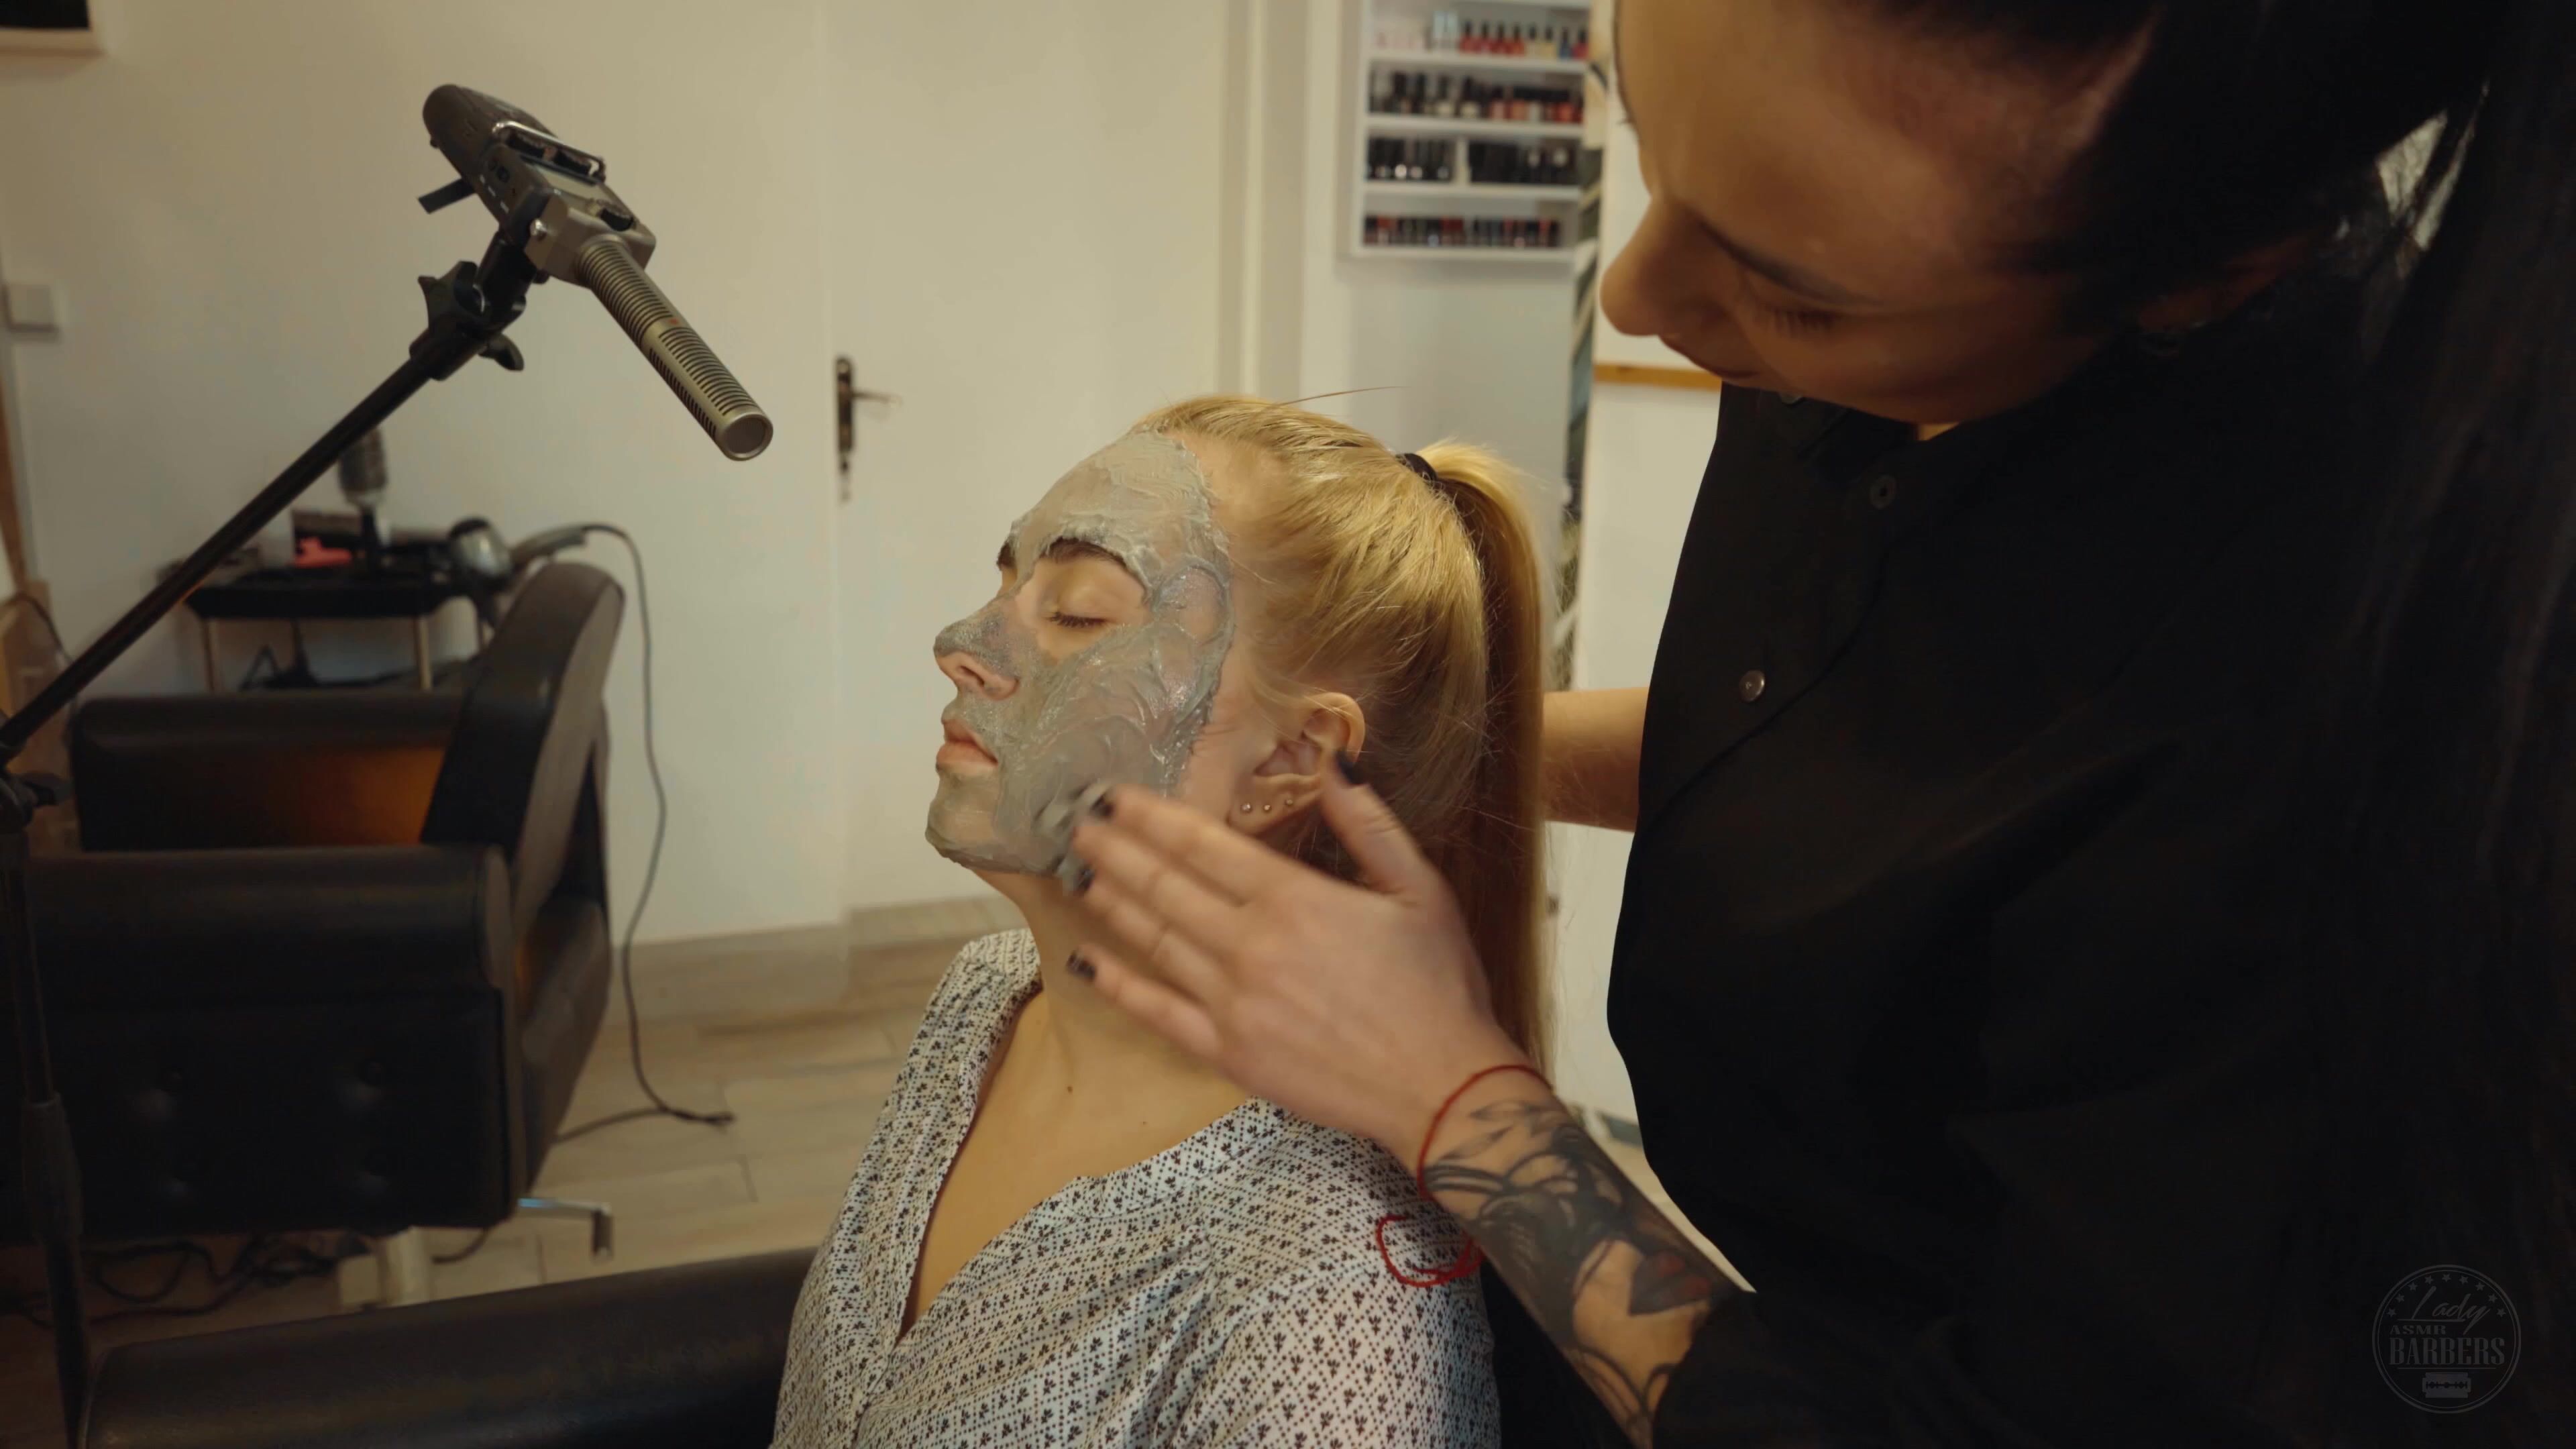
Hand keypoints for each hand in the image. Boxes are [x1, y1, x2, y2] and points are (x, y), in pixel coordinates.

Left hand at [1067, 759, 1528, 1157]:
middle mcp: (1249, 944)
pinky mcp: (1226, 1052)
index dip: (1149, 816)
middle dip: (1114, 850)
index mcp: (1293, 898)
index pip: (1201, 844)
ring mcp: (1231, 1002)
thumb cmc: (1438, 984)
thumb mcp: (1420, 889)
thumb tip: (1335, 763)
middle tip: (1074, 823)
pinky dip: (1118, 984)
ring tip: (1078, 873)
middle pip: (1164, 885)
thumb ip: (1368, 824)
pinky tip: (1086, 962)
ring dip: (1112, 903)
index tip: (1112, 795)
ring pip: (1154, 940)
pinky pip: (1157, 1012)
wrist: (1441, 1088)